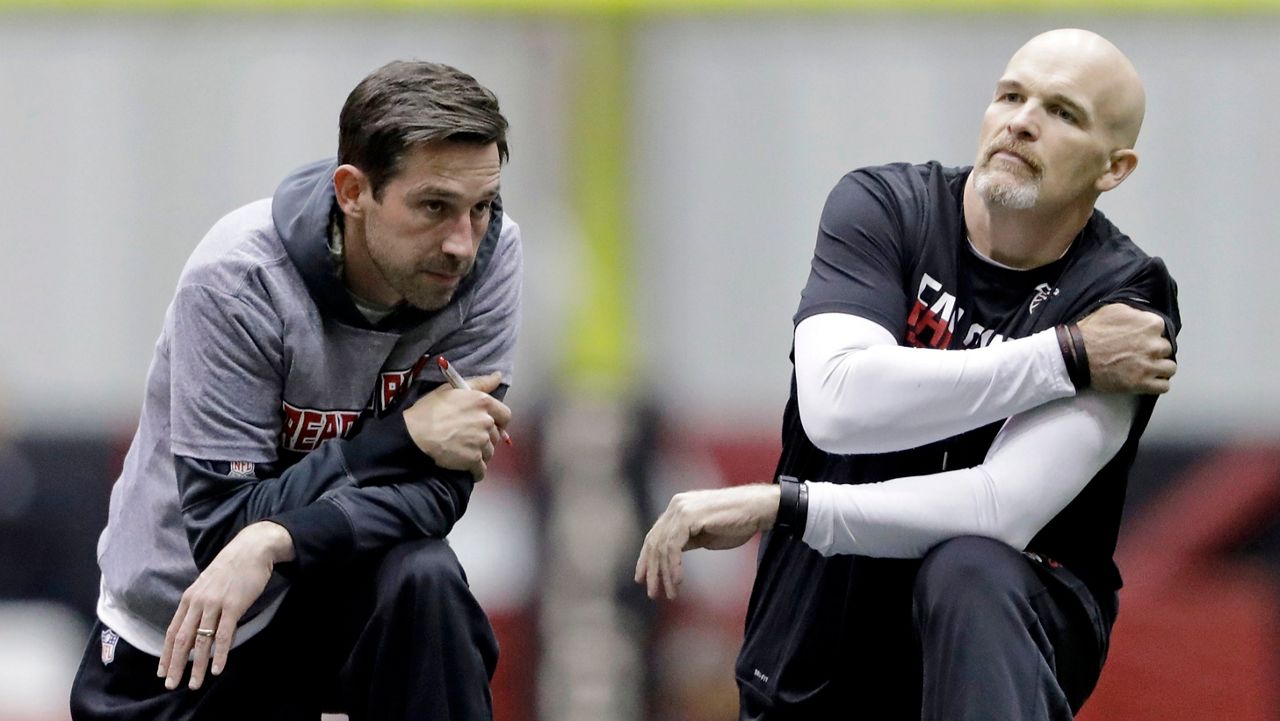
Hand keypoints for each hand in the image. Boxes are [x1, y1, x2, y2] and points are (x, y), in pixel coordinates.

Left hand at [158, 522, 293, 690]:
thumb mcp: (209, 585)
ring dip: (196, 666)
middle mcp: (198, 602)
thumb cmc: (232, 567)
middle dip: (175, 665)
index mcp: (189, 598)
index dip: (166, 654)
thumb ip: (202, 605)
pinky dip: (220, 654)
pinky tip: (217, 669)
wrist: (252, 548)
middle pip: (182, 639)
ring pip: (202, 641)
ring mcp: (215, 604)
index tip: (162, 672)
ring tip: (194, 684)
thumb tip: (199, 626)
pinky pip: (224, 635)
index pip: (173, 631)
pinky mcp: (233, 606)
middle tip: (171, 684)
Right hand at [403, 372, 510, 480]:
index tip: (488, 424)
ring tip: (464, 451)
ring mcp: (481, 442)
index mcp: (483, 402)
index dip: (498, 421)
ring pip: (489, 452)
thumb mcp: (452, 389)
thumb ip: (479, 383)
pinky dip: (475, 471)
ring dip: (480, 454)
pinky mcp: (473, 459)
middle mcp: (486, 421)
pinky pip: (482, 469)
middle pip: (496, 435)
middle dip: (486, 438)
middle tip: (469, 438)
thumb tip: (498, 376)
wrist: (415, 434)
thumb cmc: (429, 410)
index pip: (505, 415)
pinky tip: (466, 468)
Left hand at [634, 485, 779, 600]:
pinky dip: (673, 566)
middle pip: (654, 542)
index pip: (655, 535)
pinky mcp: (689, 516)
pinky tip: (678, 581)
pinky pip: (673, 546)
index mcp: (678, 508)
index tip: (642, 579)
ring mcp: (681, 509)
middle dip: (651, 570)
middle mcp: (676, 505)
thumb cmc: (736, 522)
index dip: (646, 558)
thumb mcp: (705, 536)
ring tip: (669, 594)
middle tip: (653, 593)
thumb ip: (686, 541)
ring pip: (662, 547)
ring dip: (664, 574)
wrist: (757, 509)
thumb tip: (670, 557)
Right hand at [1077, 303, 1176, 393]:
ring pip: (1170, 368)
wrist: (1075, 355)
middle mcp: (1155, 345)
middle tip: (1140, 353)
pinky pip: (1164, 386)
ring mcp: (1150, 366)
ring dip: (1160, 368)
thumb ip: (1135, 312)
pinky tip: (1148, 380)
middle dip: (1155, 351)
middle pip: (1166, 349)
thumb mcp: (1113, 309)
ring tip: (1147, 367)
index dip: (1151, 335)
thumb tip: (1143, 316)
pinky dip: (1157, 384)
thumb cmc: (1092, 332)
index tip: (1141, 339)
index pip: (1163, 330)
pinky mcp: (1143, 384)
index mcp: (1151, 324)